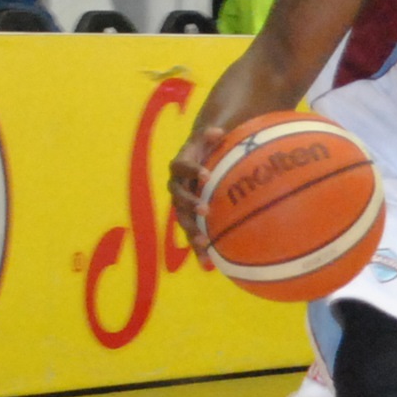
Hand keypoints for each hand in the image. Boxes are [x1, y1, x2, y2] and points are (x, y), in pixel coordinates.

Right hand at [167, 126, 225, 261]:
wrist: (199, 159)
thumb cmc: (208, 147)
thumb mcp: (208, 138)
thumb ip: (210, 136)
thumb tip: (219, 131)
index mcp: (180, 167)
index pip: (181, 167)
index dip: (192, 170)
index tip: (206, 174)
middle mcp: (177, 187)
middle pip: (178, 199)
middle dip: (190, 206)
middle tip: (205, 211)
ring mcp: (182, 205)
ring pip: (183, 221)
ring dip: (193, 234)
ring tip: (205, 247)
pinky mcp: (190, 220)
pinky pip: (192, 236)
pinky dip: (199, 251)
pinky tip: (210, 266)